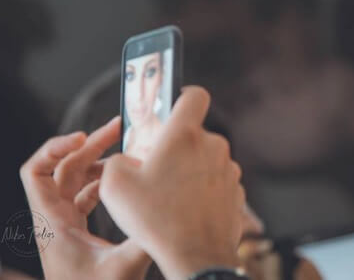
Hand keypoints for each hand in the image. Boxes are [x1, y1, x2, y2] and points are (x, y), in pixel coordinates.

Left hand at [19, 117, 151, 279]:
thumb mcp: (123, 269)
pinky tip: (124, 181)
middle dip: (89, 145)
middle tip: (117, 129)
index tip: (82, 137)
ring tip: (126, 148)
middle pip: (62, 169)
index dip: (53, 148)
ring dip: (98, 162)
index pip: (35, 173)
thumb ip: (146, 239)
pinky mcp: (76, 234)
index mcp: (53, 224)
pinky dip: (104, 183)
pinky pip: (85, 196)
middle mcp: (54, 220)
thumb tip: (171, 213)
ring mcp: (65, 226)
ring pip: (75, 181)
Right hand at [99, 86, 245, 279]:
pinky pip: (216, 181)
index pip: (194, 95)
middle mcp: (213, 146)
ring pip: (206, 159)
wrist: (197, 258)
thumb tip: (129, 159)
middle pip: (195, 133)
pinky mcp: (237, 191)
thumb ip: (118, 160)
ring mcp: (229, 169)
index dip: (182, 96)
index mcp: (185, 135)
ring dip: (191, 170)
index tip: (171, 106)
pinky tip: (188, 210)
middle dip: (177, 147)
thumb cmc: (157, 221)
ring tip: (171, 196)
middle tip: (157, 170)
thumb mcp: (116, 187)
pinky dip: (204, 190)